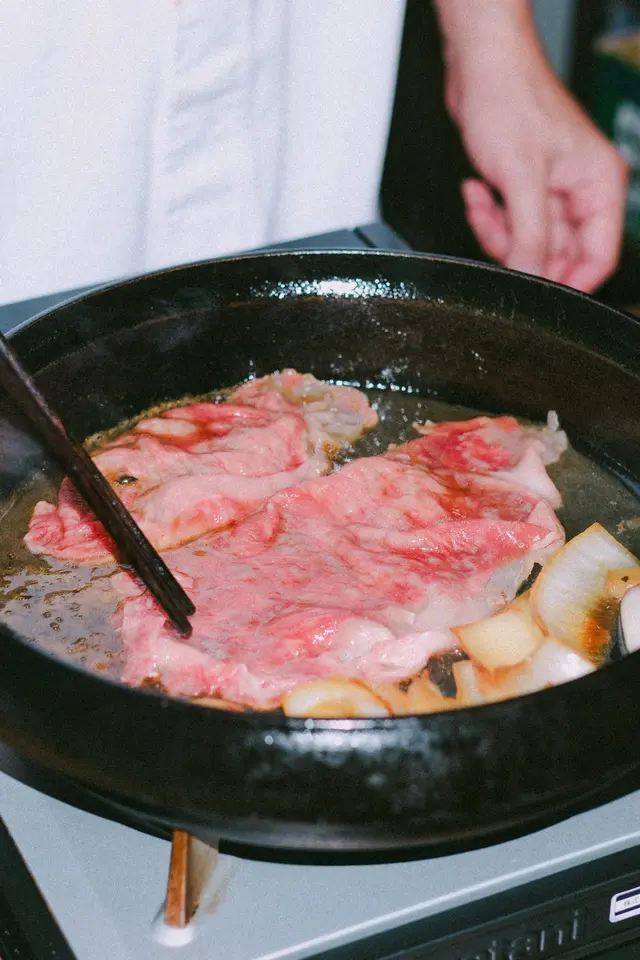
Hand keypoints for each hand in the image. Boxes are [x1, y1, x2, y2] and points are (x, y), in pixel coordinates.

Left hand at [434, 1, 627, 292]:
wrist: (480, 67)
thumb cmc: (510, 99)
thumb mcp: (521, 179)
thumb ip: (530, 236)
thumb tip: (531, 277)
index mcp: (599, 186)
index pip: (599, 256)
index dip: (570, 282)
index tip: (538, 295)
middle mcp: (580, 192)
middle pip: (557, 255)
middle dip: (520, 250)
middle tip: (498, 233)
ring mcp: (551, 192)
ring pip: (527, 243)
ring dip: (497, 232)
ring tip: (483, 201)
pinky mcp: (524, 189)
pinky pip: (508, 225)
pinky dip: (488, 216)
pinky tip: (477, 190)